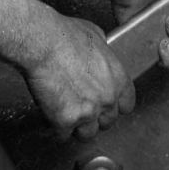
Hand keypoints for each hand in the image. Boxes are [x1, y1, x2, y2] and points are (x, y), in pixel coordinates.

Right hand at [24, 15, 136, 141]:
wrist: (41, 42)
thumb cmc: (63, 35)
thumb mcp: (93, 34)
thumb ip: (102, 51)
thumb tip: (100, 51)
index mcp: (118, 79)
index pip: (127, 105)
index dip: (115, 105)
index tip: (106, 105)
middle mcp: (107, 99)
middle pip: (107, 122)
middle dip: (95, 117)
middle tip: (81, 107)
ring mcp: (87, 113)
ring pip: (87, 134)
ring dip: (77, 127)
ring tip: (66, 115)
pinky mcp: (66, 121)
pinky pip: (63, 135)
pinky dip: (56, 128)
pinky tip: (51, 117)